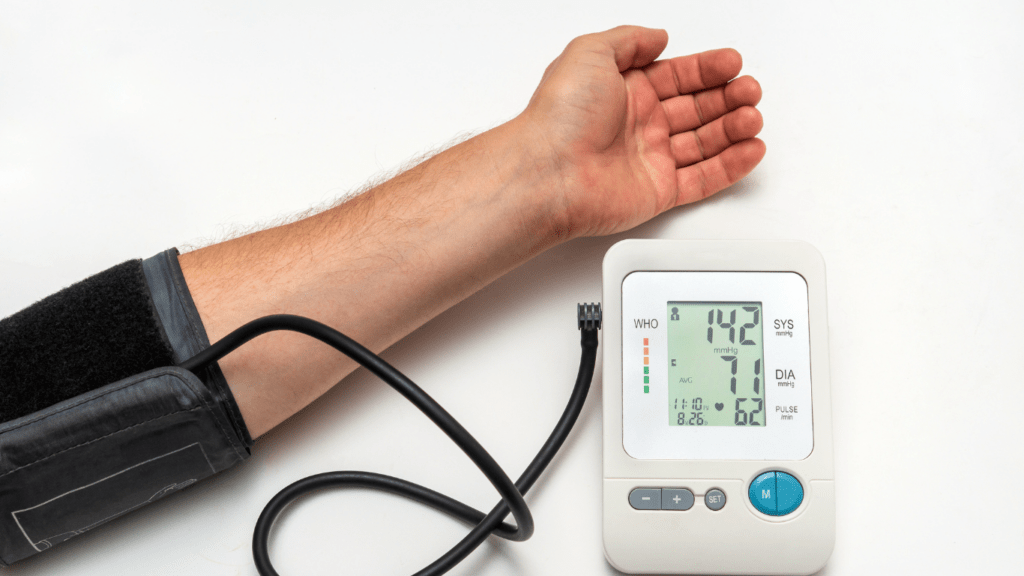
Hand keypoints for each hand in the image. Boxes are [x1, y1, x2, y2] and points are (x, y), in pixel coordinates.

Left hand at [518, 26, 764, 238]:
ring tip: (752, 117)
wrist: (550, 171)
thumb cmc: (561, 116)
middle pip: (695, 108)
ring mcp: (648, 159)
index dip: (707, 69)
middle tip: (749, 91)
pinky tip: (750, 150)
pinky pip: (702, 179)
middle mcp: (637, 125)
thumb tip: (656, 36)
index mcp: (624, 91)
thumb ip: (629, 40)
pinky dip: (730, 167)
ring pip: (703, 142)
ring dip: (733, 129)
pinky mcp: (657, 192)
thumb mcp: (589, 52)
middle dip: (727, 98)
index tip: (731, 64)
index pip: (677, 76)